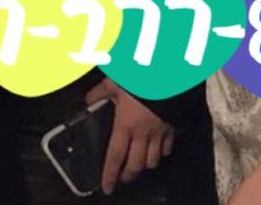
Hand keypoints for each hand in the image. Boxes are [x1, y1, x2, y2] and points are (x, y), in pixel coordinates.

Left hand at [87, 78, 173, 195]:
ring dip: (144, 165)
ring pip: (153, 161)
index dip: (110, 175)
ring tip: (139, 164)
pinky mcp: (171, 127)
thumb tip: (89, 98)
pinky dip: (162, 152)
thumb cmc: (140, 77)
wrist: (167, 72)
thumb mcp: (114, 81)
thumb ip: (100, 92)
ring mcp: (159, 132)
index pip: (115, 157)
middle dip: (128, 175)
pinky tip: (158, 149)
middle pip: (135, 165)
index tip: (107, 186)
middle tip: (122, 178)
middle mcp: (142, 133)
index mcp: (125, 124)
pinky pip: (167, 147)